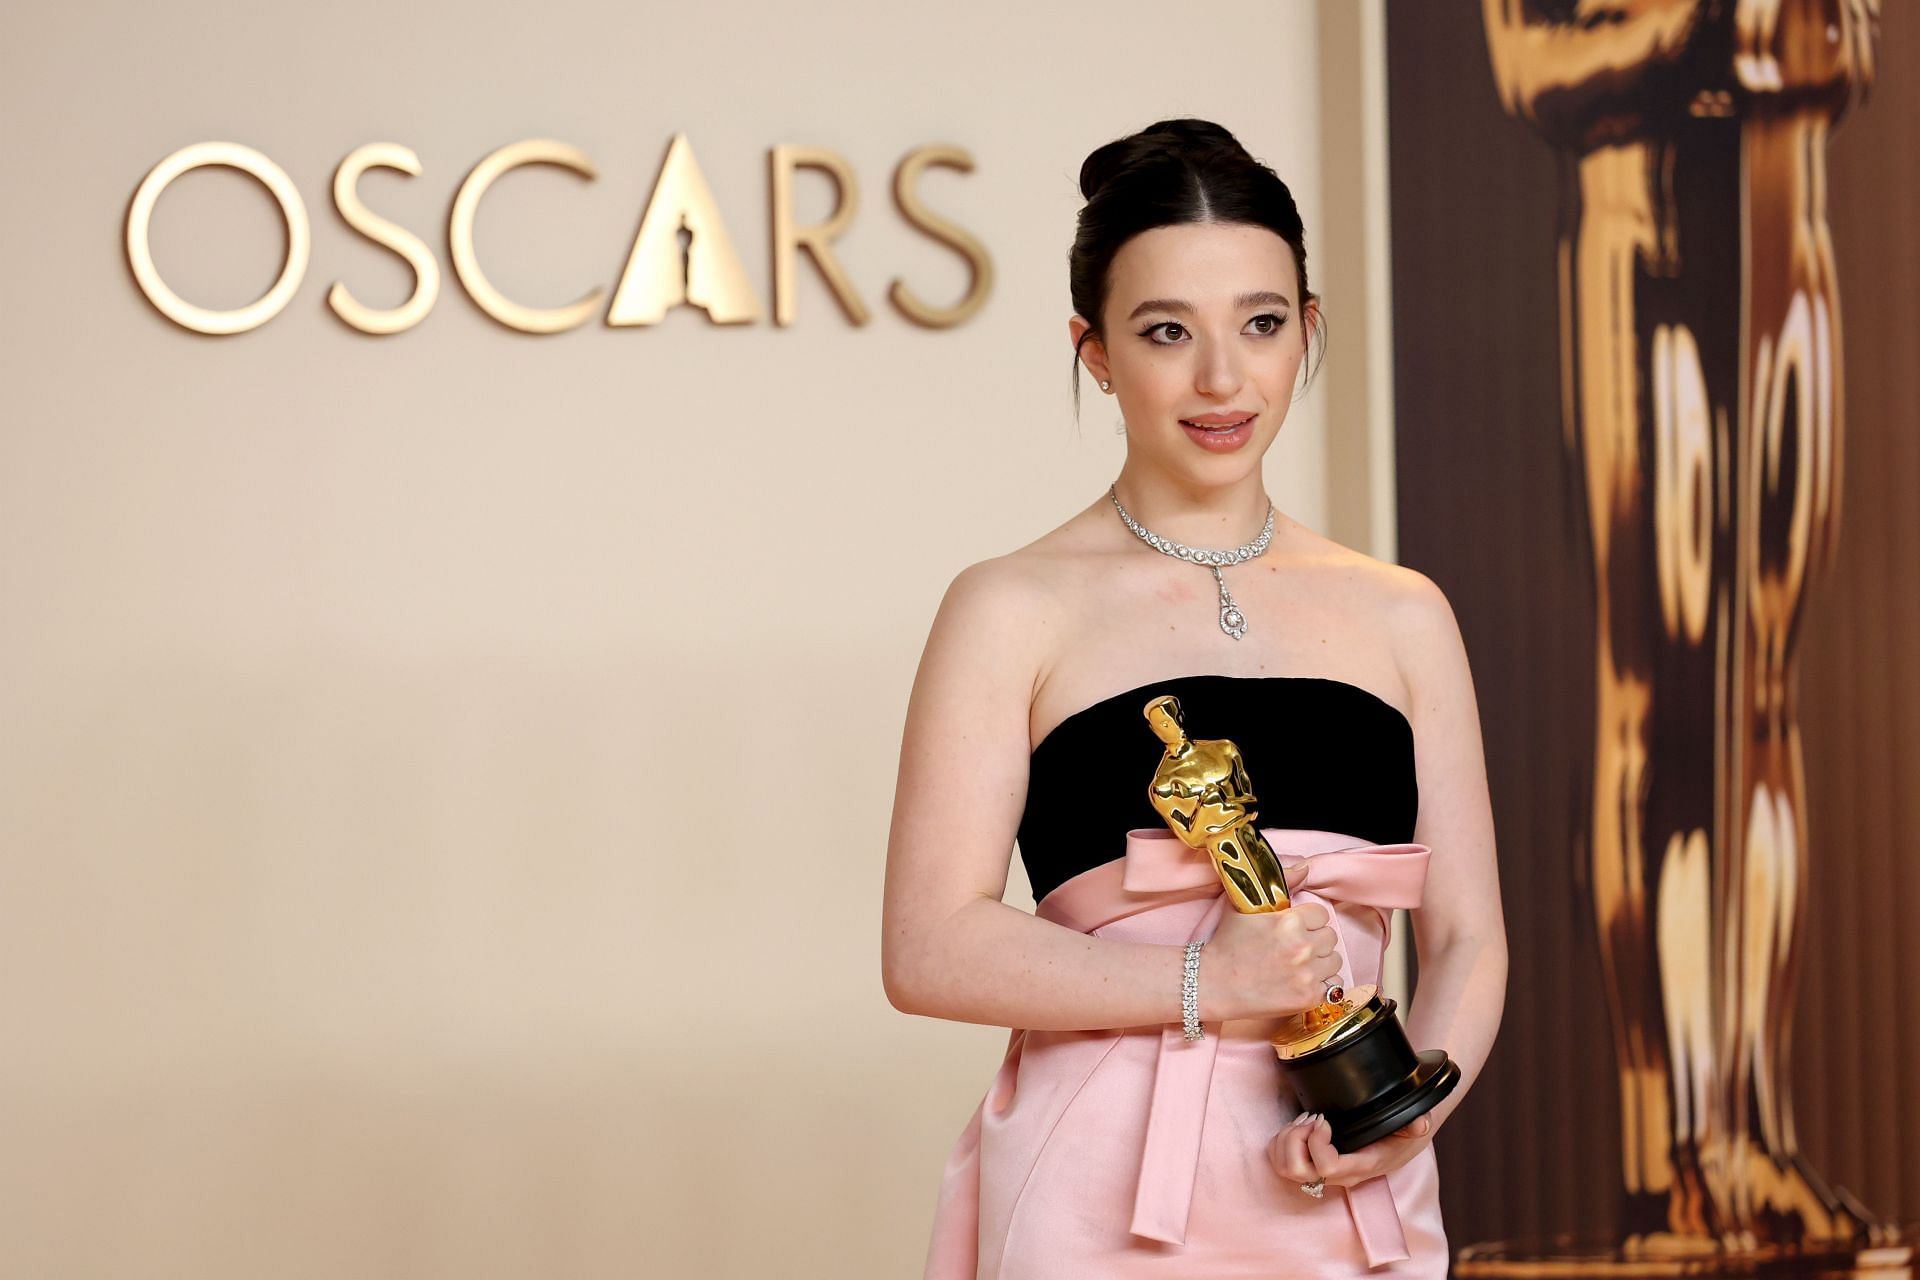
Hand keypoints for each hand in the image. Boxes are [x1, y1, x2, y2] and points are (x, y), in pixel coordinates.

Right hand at [1200, 860, 1342, 1021]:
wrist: (1212, 984)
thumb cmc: (1227, 943)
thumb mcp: (1244, 904)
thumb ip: (1280, 882)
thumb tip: (1305, 868)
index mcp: (1289, 921)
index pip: (1322, 914)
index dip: (1308, 920)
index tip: (1294, 928)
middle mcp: (1301, 947)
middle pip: (1330, 937)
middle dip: (1315, 940)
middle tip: (1293, 947)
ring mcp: (1306, 974)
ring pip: (1334, 960)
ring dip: (1320, 962)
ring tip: (1297, 965)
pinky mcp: (1308, 998)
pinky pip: (1334, 985)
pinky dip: (1321, 984)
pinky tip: (1300, 981)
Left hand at [1267, 1110, 1434, 1192]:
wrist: (1398, 1142)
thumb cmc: (1401, 1134)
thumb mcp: (1414, 1126)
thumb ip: (1418, 1124)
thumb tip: (1420, 1123)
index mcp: (1360, 1166)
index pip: (1328, 1167)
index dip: (1318, 1141)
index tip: (1325, 1120)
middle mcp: (1338, 1175)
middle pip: (1297, 1170)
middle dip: (1296, 1138)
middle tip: (1311, 1118)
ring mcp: (1322, 1173)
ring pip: (1285, 1167)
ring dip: (1287, 1138)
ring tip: (1305, 1120)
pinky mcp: (1312, 1165)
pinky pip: (1281, 1161)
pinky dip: (1281, 1141)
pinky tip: (1298, 1126)